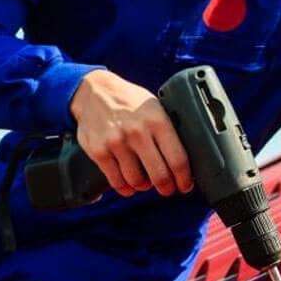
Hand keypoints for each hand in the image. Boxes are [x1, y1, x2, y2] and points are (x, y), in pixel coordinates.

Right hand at [70, 70, 193, 197]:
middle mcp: (137, 132)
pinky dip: (125, 187)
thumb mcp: (155, 107)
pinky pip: (117, 181)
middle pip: (159, 176)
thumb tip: (183, 159)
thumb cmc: (129, 101)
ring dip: (144, 186)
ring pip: (137, 182)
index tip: (185, 185)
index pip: (177, 159)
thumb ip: (167, 130)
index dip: (184, 179)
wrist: (95, 91)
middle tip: (167, 189)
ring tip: (145, 182)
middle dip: (166, 188)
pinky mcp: (99, 151)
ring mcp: (117, 143)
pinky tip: (128, 184)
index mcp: (157, 121)